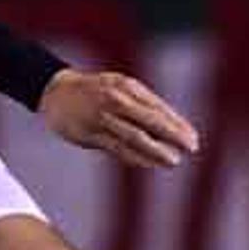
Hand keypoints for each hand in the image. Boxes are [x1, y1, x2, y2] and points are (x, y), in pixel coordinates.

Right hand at [39, 68, 199, 168]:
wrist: (56, 92)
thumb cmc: (95, 90)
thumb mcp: (119, 86)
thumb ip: (141, 103)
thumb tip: (171, 125)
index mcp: (125, 86)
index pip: (156, 108)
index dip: (177, 124)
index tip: (193, 138)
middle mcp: (114, 100)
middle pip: (149, 121)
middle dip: (172, 136)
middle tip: (192, 147)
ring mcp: (101, 117)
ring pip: (134, 137)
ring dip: (156, 151)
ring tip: (174, 161)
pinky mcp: (90, 134)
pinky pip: (117, 149)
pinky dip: (136, 157)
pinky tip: (149, 163)